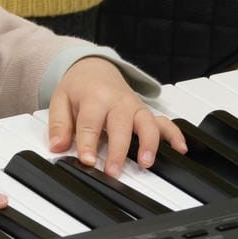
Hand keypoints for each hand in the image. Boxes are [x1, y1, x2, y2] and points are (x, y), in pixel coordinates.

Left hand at [47, 57, 186, 177]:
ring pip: (146, 124)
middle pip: (120, 126)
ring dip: (149, 143)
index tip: (87, 160)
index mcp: (94, 97)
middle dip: (118, 150)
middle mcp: (118, 102)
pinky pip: (164, 122)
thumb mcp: (60, 100)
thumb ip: (58, 124)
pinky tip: (180, 149)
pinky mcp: (145, 112)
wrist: (94, 68)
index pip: (90, 123)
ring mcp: (135, 107)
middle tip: (114, 171)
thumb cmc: (78, 87)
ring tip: (146, 162)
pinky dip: (174, 135)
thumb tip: (57, 146)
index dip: (88, 143)